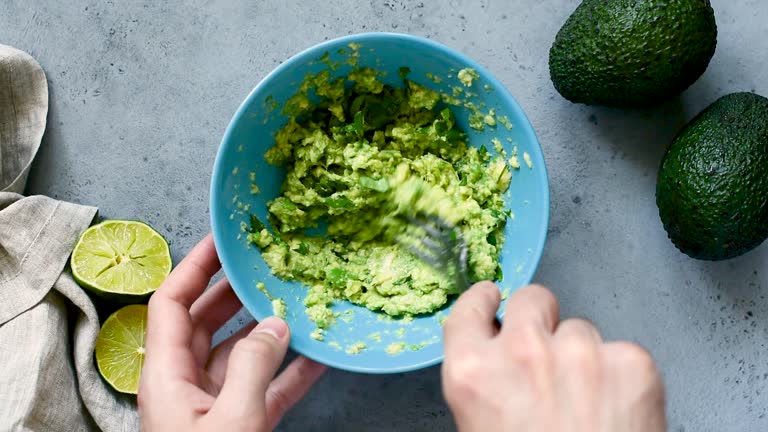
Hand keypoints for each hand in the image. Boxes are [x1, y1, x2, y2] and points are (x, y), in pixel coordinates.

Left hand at [139, 234, 326, 430]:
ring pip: (238, 354)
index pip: (171, 303)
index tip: (221, 241)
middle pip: (205, 322)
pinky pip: (264, 389)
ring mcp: (211, 406)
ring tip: (295, 305)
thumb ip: (253, 368)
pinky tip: (315, 358)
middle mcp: (184, 385)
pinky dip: (289, 372)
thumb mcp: (231, 420)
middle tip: (262, 267)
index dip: (194, 267)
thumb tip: (276, 326)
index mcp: (167, 375)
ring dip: (267, 332)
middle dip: (234, 292)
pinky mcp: (237, 426)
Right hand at [442, 282, 665, 431]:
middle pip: (532, 299)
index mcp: (474, 373)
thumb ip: (484, 379)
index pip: (470, 308)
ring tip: (587, 403)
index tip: (493, 298)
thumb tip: (494, 352)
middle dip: (539, 320)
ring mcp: (581, 352)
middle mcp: (522, 352)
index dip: (484, 300)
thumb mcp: (480, 425)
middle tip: (549, 354)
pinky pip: (623, 350)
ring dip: (583, 355)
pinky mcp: (632, 362)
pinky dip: (621, 376)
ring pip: (581, 328)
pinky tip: (615, 410)